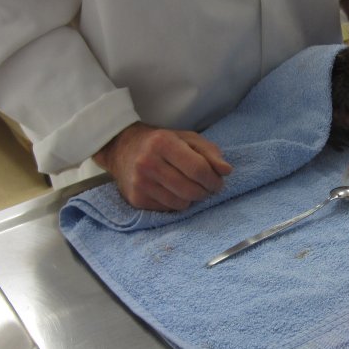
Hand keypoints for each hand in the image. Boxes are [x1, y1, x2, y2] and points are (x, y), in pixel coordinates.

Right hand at [93, 122, 232, 210]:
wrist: (122, 149)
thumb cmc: (161, 143)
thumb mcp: (187, 139)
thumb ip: (210, 152)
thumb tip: (227, 171)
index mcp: (163, 143)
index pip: (198, 169)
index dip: (214, 179)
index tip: (218, 181)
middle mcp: (148, 163)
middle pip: (190, 190)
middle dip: (206, 192)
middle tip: (208, 187)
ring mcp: (140, 183)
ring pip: (181, 203)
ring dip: (192, 198)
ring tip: (190, 187)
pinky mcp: (136, 199)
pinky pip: (168, 209)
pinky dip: (177, 202)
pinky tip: (173, 191)